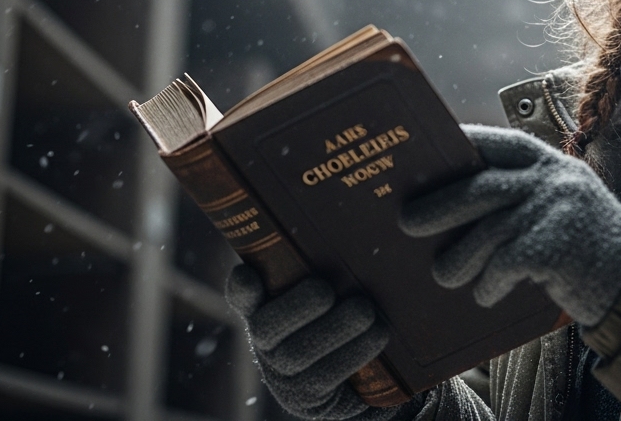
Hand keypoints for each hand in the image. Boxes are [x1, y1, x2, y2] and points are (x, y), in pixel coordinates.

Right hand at [225, 265, 404, 420]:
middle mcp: (267, 344)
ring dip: (336, 329)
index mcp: (265, 310)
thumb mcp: (332, 290)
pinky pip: (328, 376)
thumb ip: (328, 265)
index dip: (242, 289)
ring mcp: (285, 374)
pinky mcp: (309, 397)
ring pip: (298, 354)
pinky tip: (378, 333)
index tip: (248, 274)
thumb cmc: (344, 316)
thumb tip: (363, 222)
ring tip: (364, 310)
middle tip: (324, 290)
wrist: (357, 377)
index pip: (243, 298)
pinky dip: (356, 352)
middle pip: (265, 329)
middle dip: (296, 307)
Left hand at [398, 124, 620, 325]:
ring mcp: (556, 211)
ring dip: (458, 259)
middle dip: (438, 206)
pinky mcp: (556, 246)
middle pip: (480, 188)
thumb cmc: (585, 250)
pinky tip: (486, 294)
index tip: (423, 156)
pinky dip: (488, 284)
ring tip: (444, 274)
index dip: (459, 146)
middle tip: (406, 223)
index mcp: (551, 164)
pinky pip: (503, 265)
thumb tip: (448, 205)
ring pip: (486, 233)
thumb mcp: (559, 206)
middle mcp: (553, 179)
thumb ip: (520, 196)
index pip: (496, 144)